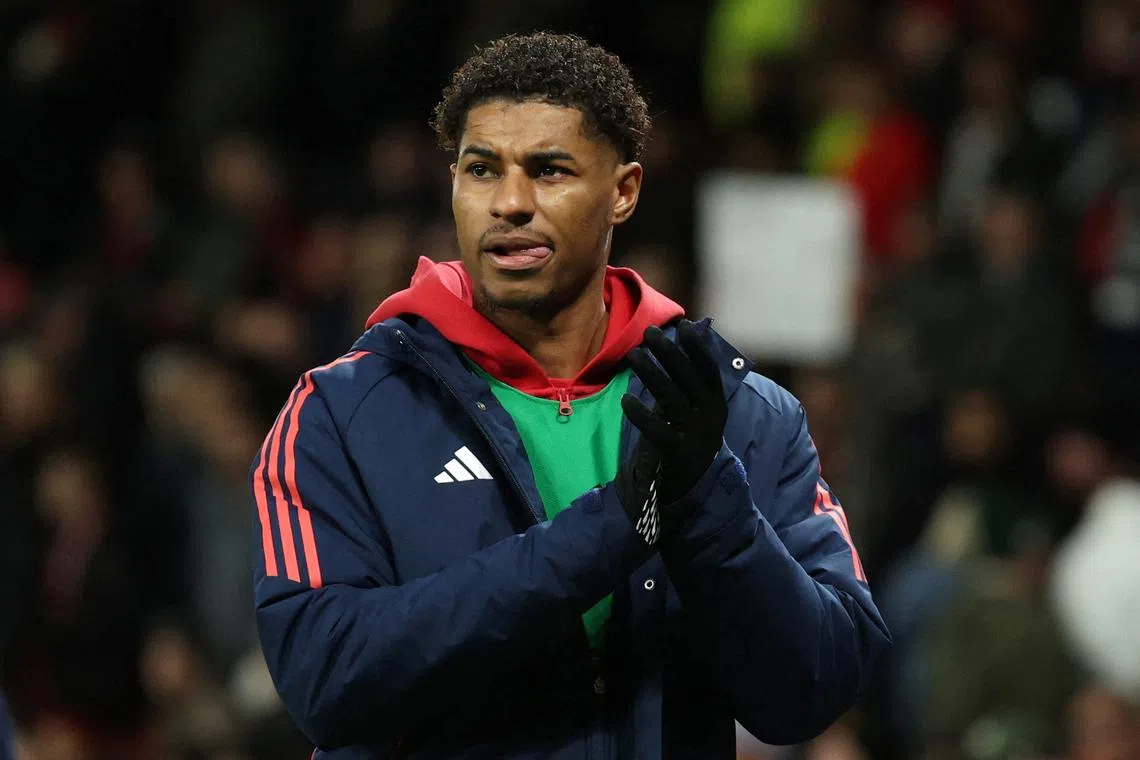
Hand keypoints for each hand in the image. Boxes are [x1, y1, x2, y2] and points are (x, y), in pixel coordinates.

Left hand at [622, 321, 727, 505]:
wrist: (688, 486)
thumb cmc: (686, 436)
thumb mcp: (695, 408)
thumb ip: (688, 379)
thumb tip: (686, 335)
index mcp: (716, 404)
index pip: (708, 371)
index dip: (697, 348)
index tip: (683, 326)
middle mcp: (709, 418)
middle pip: (688, 379)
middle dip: (669, 353)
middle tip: (648, 332)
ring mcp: (694, 437)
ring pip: (671, 399)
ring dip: (651, 374)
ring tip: (633, 355)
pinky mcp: (676, 455)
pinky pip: (657, 431)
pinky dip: (640, 414)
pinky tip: (625, 399)